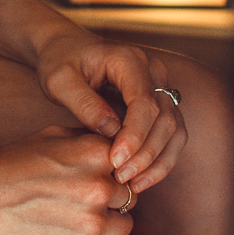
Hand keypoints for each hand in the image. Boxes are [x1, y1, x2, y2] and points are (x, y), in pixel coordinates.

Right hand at [0, 128, 134, 234]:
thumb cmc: (15, 163)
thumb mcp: (52, 135)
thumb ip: (89, 140)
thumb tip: (116, 147)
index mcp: (96, 154)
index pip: (127, 163)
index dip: (112, 170)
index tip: (95, 174)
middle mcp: (101, 187)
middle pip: (128, 195)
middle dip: (111, 197)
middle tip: (82, 197)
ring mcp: (94, 221)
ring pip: (124, 224)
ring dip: (108, 221)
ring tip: (78, 216)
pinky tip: (70, 230)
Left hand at [32, 29, 188, 196]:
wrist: (67, 49)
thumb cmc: (60, 61)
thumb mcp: (59, 80)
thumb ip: (84, 103)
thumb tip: (110, 131)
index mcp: (129, 59)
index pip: (144, 102)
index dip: (134, 136)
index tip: (116, 161)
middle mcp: (153, 72)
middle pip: (164, 118)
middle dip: (145, 153)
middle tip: (121, 178)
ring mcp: (160, 88)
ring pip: (174, 130)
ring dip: (157, 161)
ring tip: (133, 185)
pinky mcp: (159, 105)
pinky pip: (170, 135)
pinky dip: (160, 160)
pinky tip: (140, 180)